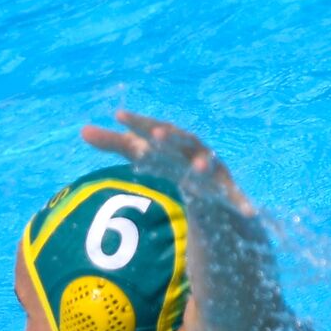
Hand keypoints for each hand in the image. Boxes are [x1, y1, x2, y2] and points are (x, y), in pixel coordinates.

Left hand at [82, 110, 257, 221]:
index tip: (118, 116)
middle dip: (170, 138)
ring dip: (205, 165)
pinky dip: (242, 204)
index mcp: (173, 141)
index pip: (153, 128)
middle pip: (182, 141)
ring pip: (210, 166)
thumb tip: (82, 130)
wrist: (209, 186)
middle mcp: (194, 151)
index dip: (139, 122)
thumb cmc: (171, 164)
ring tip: (197, 168)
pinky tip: (249, 214)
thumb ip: (116, 144)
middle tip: (154, 134)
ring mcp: (214, 171)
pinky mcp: (229, 193)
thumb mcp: (143, 155)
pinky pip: (236, 199)